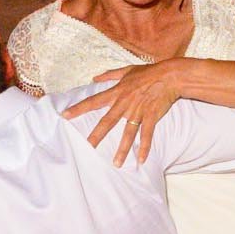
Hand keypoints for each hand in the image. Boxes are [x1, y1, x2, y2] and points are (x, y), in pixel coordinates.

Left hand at [63, 60, 185, 163]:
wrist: (169, 76)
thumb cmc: (148, 72)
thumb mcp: (127, 70)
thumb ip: (110, 75)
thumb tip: (95, 78)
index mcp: (117, 92)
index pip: (93, 101)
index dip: (78, 108)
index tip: (65, 115)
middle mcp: (125, 104)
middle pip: (107, 122)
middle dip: (97, 135)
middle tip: (87, 147)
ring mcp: (138, 112)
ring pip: (128, 133)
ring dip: (123, 149)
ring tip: (116, 163)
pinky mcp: (151, 116)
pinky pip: (147, 134)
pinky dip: (145, 147)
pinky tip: (141, 159)